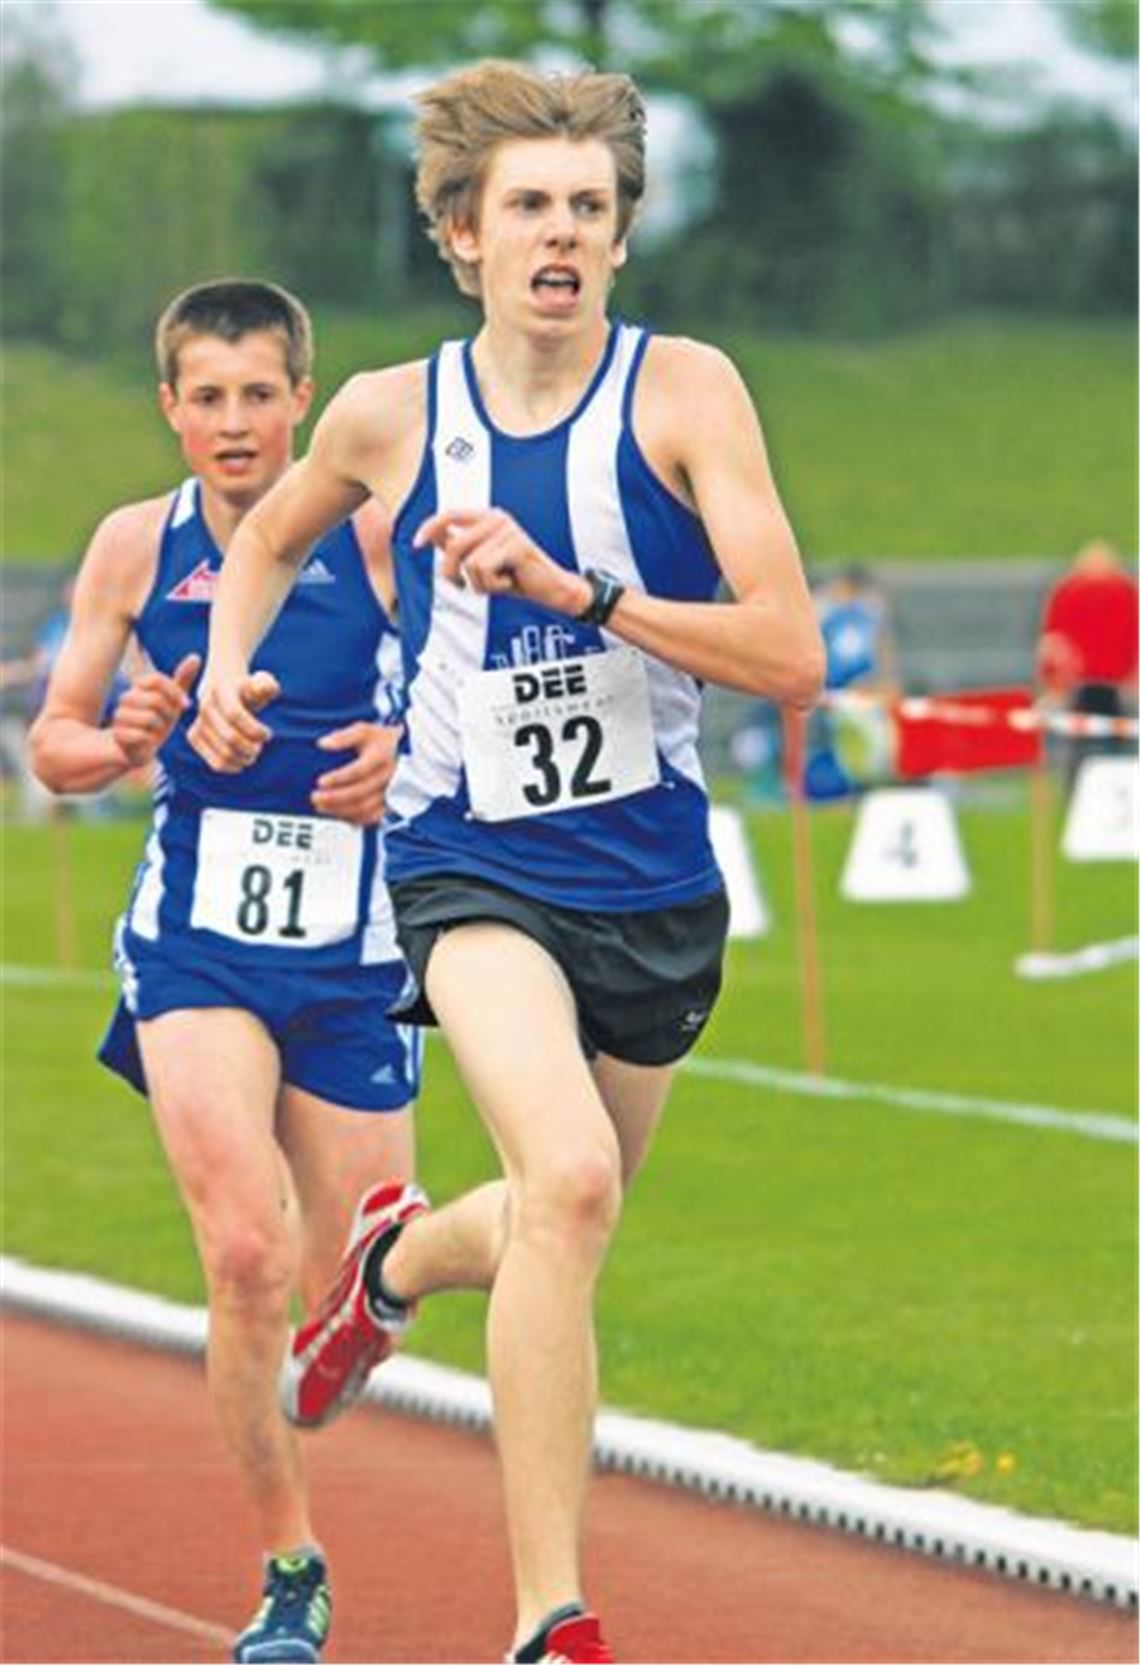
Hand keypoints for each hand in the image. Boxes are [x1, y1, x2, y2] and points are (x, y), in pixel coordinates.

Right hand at [110, 653, 200, 769]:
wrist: (140, 747)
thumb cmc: (159, 721)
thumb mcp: (173, 700)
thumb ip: (182, 679)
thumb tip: (195, 656)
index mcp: (139, 687)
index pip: (156, 679)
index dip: (175, 692)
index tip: (186, 705)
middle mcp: (126, 698)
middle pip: (155, 699)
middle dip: (169, 713)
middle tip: (167, 720)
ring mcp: (119, 716)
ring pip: (149, 718)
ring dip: (159, 728)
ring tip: (156, 730)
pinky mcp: (118, 734)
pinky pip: (141, 735)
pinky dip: (150, 739)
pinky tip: (147, 740)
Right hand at [188, 666, 280, 772]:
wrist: (222, 689)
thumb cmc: (248, 690)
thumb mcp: (260, 682)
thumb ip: (267, 685)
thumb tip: (266, 689)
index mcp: (221, 690)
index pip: (235, 715)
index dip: (255, 729)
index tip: (267, 734)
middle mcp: (205, 706)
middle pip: (231, 738)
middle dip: (252, 747)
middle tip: (260, 746)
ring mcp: (198, 722)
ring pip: (224, 754)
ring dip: (244, 758)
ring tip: (253, 752)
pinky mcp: (194, 737)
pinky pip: (215, 763)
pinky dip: (233, 766)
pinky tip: (242, 761)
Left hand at [311, 721, 400, 825]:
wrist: (401, 752)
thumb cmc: (380, 741)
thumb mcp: (363, 731)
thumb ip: (343, 737)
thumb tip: (323, 744)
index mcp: (381, 756)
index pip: (359, 770)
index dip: (339, 778)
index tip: (320, 781)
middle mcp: (387, 776)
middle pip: (360, 793)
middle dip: (334, 797)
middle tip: (315, 797)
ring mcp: (389, 792)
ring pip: (364, 808)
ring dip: (340, 810)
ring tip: (320, 806)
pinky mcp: (388, 804)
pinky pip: (370, 817)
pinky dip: (352, 818)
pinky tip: (336, 813)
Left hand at [414, 507, 589, 615]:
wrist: (550, 589)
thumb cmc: (515, 576)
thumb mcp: (482, 561)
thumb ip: (460, 544)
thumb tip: (433, 534)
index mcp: (488, 517)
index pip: (449, 515)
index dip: (429, 528)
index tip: (415, 545)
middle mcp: (497, 518)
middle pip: (455, 546)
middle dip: (453, 573)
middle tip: (463, 587)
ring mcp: (508, 531)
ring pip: (469, 562)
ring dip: (479, 583)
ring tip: (496, 583)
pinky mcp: (517, 547)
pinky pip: (485, 571)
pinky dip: (492, 586)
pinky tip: (508, 583)